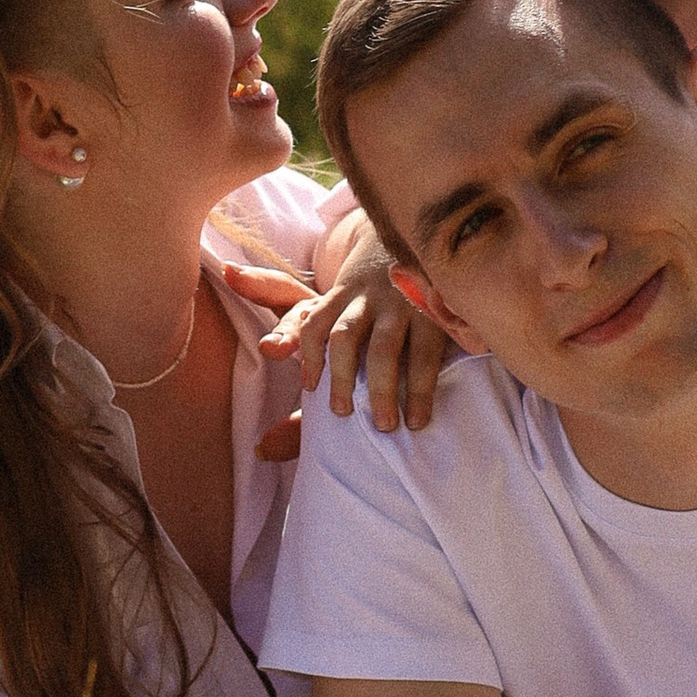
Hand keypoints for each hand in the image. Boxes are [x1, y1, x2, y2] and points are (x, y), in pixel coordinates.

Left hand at [225, 241, 450, 460]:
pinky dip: (420, 387)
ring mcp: (399, 304)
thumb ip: (300, 388)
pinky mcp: (433, 313)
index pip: (308, 322)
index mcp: (335, 300)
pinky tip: (418, 416)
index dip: (301, 350)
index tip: (307, 385)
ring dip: (381, 388)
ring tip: (385, 426)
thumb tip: (262, 451)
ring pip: (383, 347)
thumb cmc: (367, 309)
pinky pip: (425, 353)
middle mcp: (363, 299)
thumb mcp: (334, 327)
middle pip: (342, 335)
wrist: (418, 246)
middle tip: (341, 414)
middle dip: (341, 377)